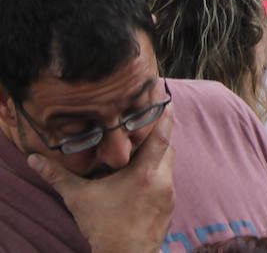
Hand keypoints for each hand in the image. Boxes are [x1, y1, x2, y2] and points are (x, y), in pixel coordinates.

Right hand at [27, 106, 174, 252]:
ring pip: (167, 165)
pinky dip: (157, 174)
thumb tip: (35, 159)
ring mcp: (169, 194)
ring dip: (157, 156)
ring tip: (140, 150)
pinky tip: (141, 178)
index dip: (164, 117)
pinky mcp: (169, 206)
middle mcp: (162, 180)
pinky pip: (167, 182)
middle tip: (146, 125)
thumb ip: (58, 176)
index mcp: (145, 173)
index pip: (162, 136)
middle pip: (167, 148)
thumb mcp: (79, 198)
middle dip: (158, 136)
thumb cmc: (102, 226)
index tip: (165, 101)